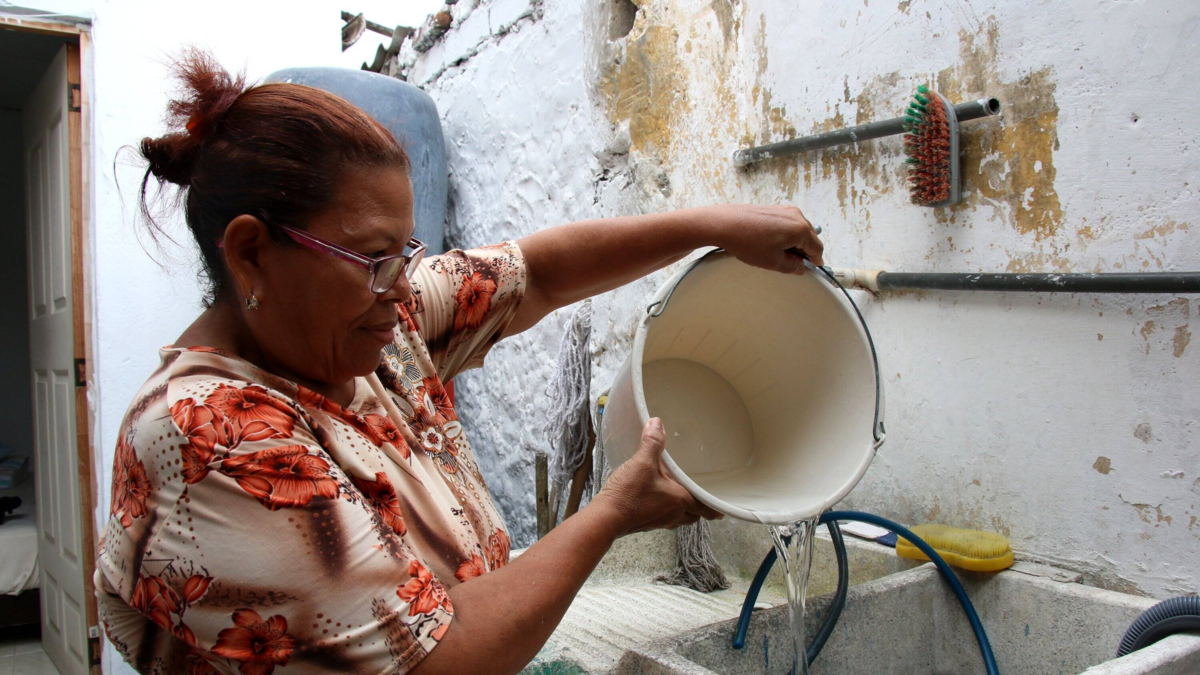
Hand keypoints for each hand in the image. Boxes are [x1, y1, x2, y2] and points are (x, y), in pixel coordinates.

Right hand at [593, 418, 722, 536]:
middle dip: (699, 508)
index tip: (723, 509)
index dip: (716, 508)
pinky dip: (666, 511)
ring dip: (683, 510)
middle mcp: (673, 515)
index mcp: (680, 501)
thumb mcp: (642, 463)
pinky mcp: (645, 524)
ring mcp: (659, 522)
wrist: (606, 518)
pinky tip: (656, 499)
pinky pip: (663, 519)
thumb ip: (652, 442)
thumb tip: (657, 423)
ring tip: (680, 496)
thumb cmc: (629, 494)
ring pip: (679, 519)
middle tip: (701, 497)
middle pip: (693, 516)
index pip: (706, 508)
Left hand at [705, 204, 824, 272]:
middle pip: (809, 237)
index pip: (817, 247)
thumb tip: (801, 267)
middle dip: (804, 251)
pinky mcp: (773, 208)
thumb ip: (792, 266)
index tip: (812, 268)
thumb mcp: (773, 262)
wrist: (723, 223)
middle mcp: (796, 215)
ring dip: (793, 242)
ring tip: (777, 253)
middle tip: (792, 264)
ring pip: (798, 230)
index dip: (815, 260)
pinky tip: (770, 242)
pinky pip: (786, 224)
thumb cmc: (747, 242)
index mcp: (800, 229)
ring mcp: (784, 209)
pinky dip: (784, 234)